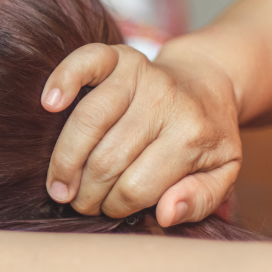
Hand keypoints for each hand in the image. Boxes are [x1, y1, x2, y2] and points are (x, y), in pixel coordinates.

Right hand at [41, 42, 241, 226]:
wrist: (207, 85)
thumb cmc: (206, 137)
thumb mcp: (221, 175)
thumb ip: (200, 200)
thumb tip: (165, 214)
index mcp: (192, 136)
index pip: (136, 187)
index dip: (116, 208)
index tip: (111, 210)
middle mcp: (166, 101)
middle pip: (107, 160)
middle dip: (85, 194)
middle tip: (81, 203)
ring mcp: (141, 75)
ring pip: (87, 122)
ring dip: (64, 161)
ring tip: (59, 185)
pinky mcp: (120, 56)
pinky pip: (85, 62)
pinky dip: (63, 79)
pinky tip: (50, 104)